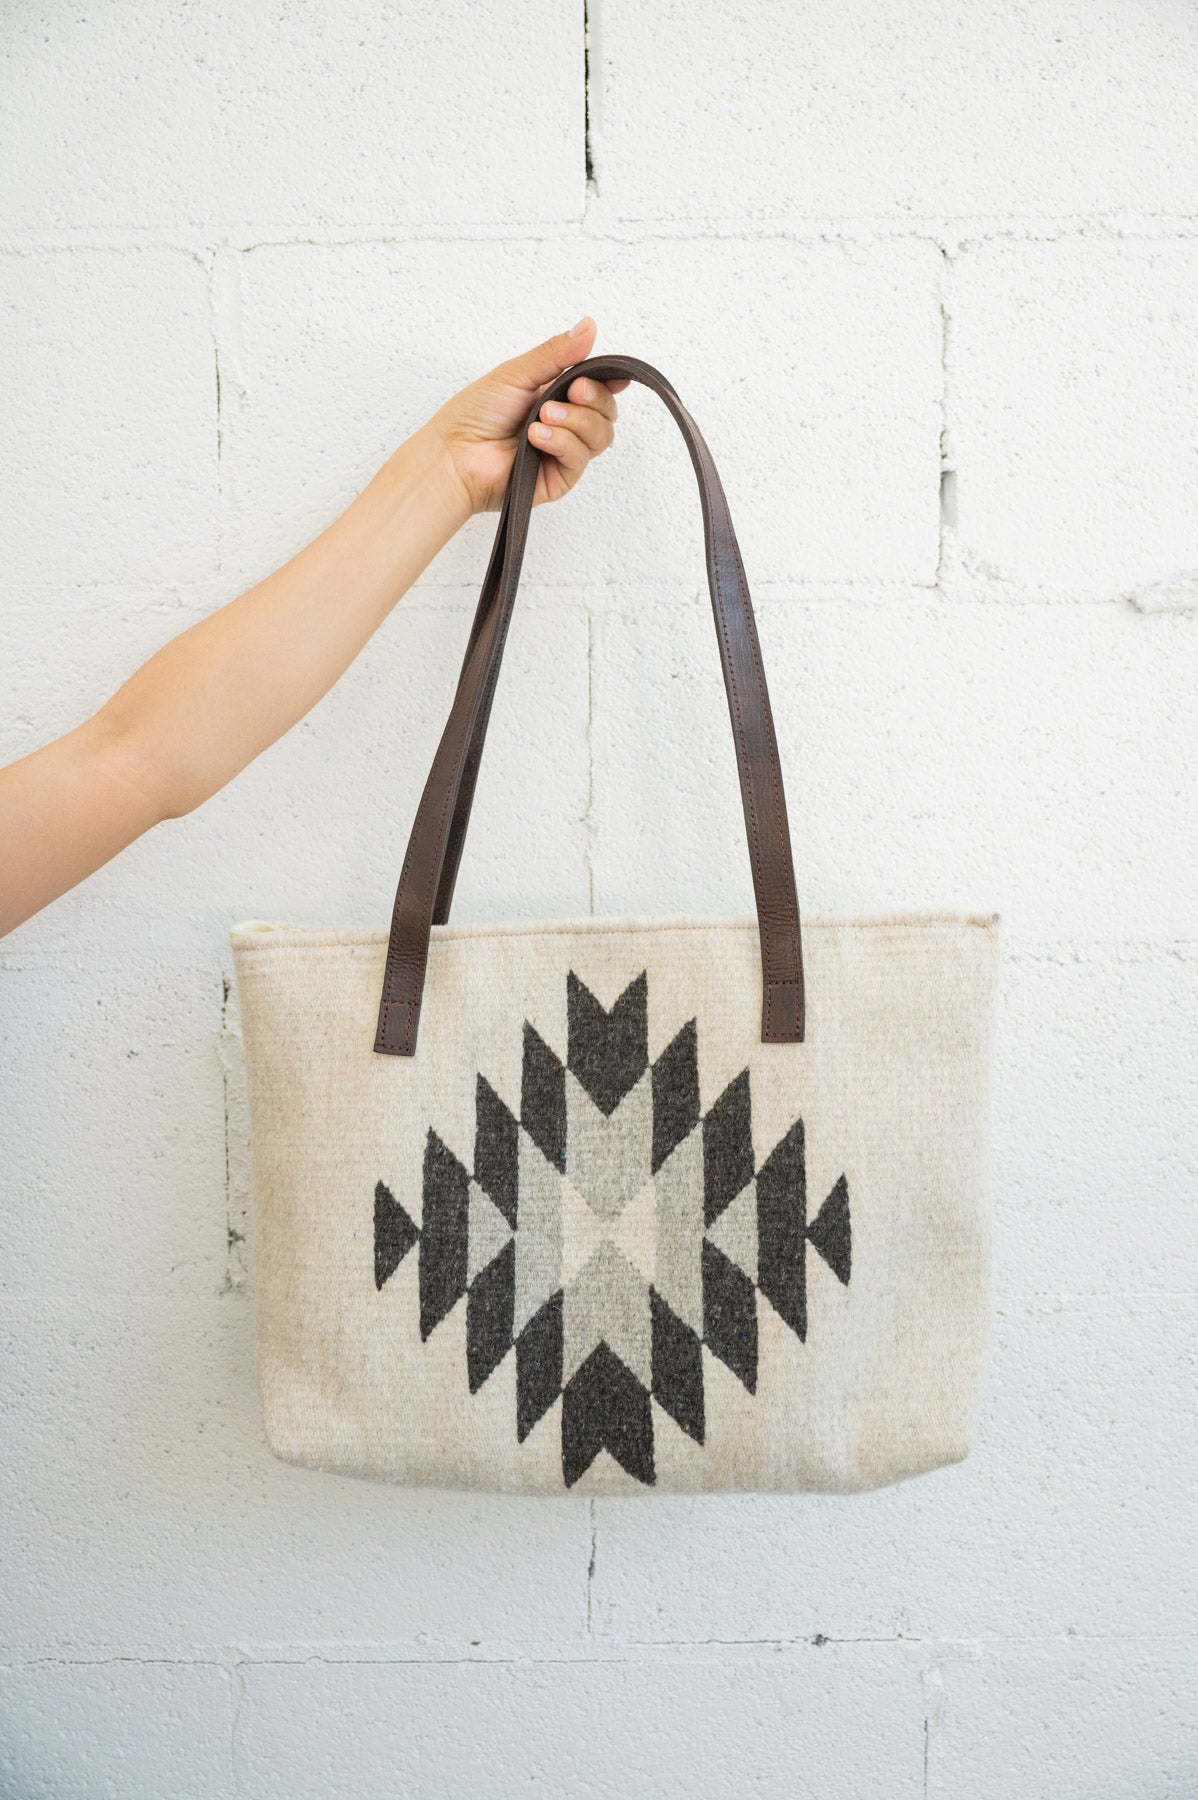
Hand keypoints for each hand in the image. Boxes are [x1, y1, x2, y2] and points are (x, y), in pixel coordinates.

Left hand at [427, 316, 627, 515]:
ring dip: (576, 421)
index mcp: (556, 396)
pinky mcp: (559, 478)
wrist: (455, 455)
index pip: (599, 389)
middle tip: (574, 391)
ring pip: (600, 435)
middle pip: (606, 413)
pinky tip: (536, 437)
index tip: (615, 377)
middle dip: (595, 398)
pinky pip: (579, 457)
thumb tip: (588, 326)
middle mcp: (564, 425)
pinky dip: (561, 442)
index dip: (611, 382)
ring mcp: (563, 453)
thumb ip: (557, 353)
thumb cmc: (474, 416)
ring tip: (542, 416)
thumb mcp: (517, 373)